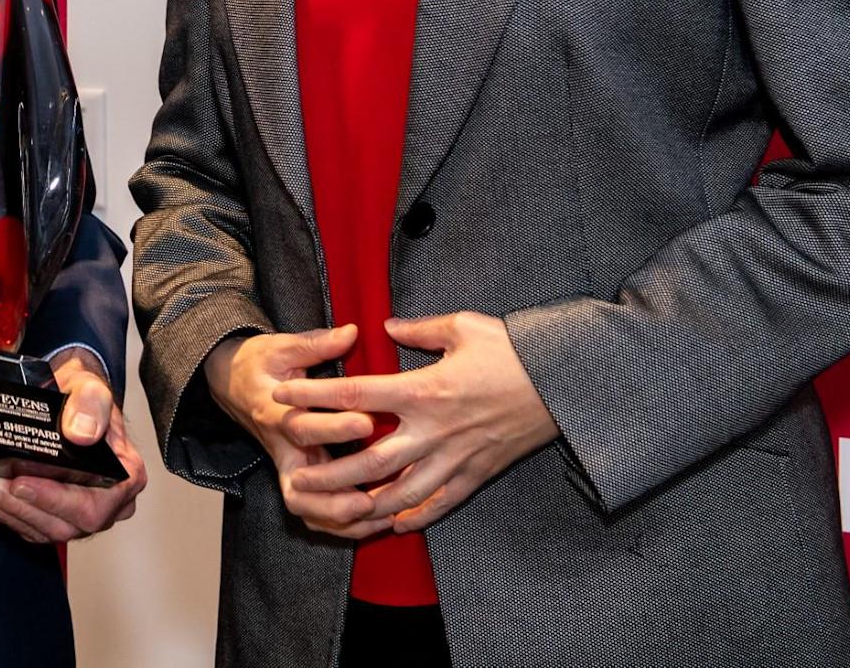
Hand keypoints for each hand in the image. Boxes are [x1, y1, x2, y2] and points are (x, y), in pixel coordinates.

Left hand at [0, 353, 148, 543]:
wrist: (69, 400)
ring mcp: (80, 514)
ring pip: (42, 528)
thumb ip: (90, 404)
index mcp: (124, 477)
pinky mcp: (57, 518)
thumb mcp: (90, 387)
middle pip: (63, 524)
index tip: (20, 483)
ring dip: (4, 509)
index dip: (54, 500)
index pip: (91, 505)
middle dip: (18, 504)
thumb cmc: (84, 398)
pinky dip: (2, 511)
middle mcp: (107, 504)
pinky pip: (30, 526)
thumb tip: (82, 434)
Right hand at [201, 324, 397, 538]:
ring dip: (339, 519)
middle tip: (371, 497)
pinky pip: (312, 513)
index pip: (303, 427)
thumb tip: (351, 331)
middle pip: (300, 488)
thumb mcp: (281, 346)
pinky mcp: (295, 478)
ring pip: (305, 509)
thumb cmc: (258, 364)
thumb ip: (316, 344)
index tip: (366, 422)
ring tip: (377, 517)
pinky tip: (372, 521)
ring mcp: (286, 467)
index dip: (334, 428)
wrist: (230, 384)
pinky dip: (339, 524)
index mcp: (275, 414)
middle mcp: (280, 448)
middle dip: (336, 497)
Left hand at [271, 311, 558, 535]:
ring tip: (334, 510)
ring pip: (400, 492)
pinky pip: (440, 503)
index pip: (356, 395)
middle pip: (369, 459)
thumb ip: (418, 330)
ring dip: (363, 504)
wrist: (565, 383)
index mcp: (424, 389)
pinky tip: (393, 523)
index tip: (284, 399)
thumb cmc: (514, 349)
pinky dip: (414, 516)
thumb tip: (385, 329)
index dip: (315, 398)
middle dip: (329, 472)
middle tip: (296, 478)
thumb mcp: (463, 326)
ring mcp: (456, 458)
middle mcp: (434, 430)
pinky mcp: (477, 474)